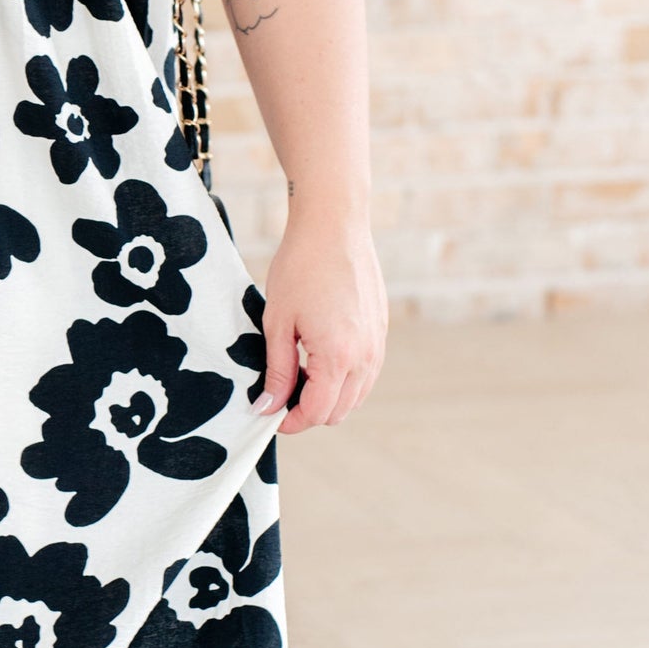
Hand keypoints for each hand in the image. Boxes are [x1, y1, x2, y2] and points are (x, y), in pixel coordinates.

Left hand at [254, 206, 386, 434]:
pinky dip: (343, 379)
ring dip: (327, 397)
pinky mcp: (380, 331)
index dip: (290, 421)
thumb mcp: (277, 322)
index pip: (317, 412)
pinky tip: (316, 358)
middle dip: (308, 412)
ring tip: (295, 375)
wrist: (334, 226)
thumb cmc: (300, 267)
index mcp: (338, 356)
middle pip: (339, 411)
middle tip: (277, 395)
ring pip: (356, 396)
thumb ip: (276, 370)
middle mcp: (366, 356)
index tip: (268, 414)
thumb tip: (267, 407)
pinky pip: (365, 373)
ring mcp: (377, 344)